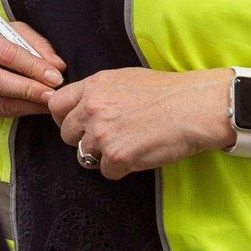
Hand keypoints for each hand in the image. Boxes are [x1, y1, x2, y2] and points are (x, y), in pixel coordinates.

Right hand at [0, 20, 65, 117]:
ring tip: (49, 103)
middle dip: (29, 90)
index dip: (33, 67)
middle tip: (52, 95)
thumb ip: (36, 44)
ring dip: (28, 105)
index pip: (6, 54)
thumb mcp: (14, 31)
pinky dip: (20, 111)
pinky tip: (36, 106)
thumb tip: (57, 66)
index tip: (55, 76)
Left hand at [50, 67, 231, 178]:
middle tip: (107, 139)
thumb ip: (98, 92)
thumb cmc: (167, 92)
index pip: (56, 105)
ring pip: (84, 156)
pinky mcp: (117, 157)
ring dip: (102, 156)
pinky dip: (121, 169)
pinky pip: (106, 172)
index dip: (65, 118)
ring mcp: (102, 134)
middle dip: (84, 139)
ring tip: (127, 146)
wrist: (194, 106)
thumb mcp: (124, 79)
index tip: (76, 125)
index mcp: (93, 87)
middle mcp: (92, 109)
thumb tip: (83, 106)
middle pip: (67, 134)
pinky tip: (139, 155)